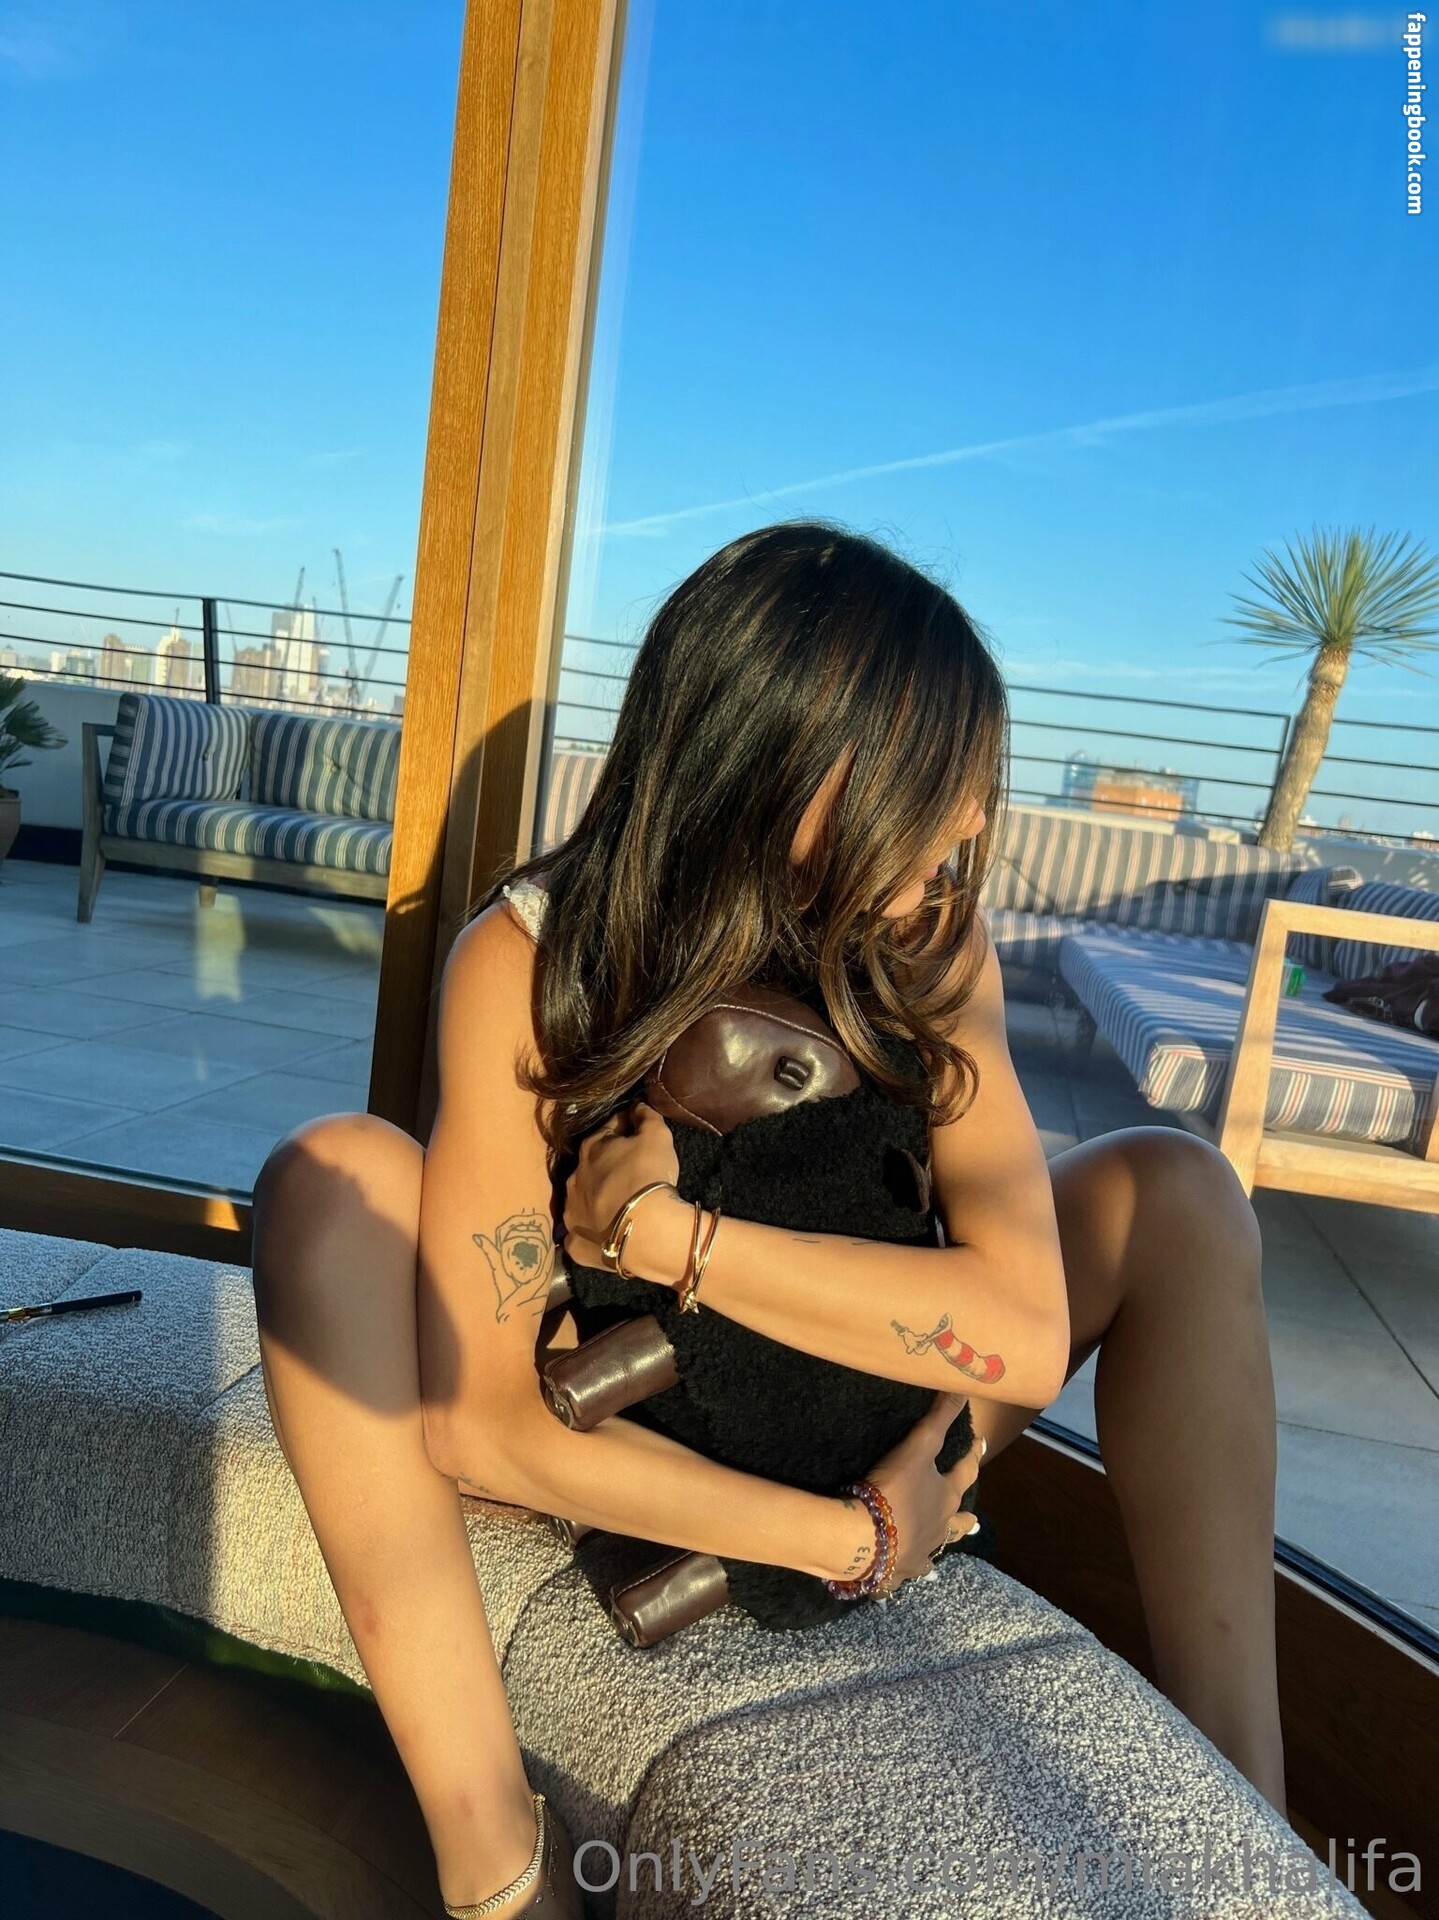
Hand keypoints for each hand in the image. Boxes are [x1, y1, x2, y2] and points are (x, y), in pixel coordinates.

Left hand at [561, 1099, 682, 1275]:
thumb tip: (638, 1104)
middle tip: (631, 1172)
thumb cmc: (648, 1176)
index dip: (625, 1128)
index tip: (638, 1130)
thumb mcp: (657, 1136)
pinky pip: (581, 1235)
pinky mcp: (576, 1244)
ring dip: (596, 1199)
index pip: (609, 1130)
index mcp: (591, 1149)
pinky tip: (606, 1235)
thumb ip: (646, 1116)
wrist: (646, 1231)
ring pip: (582, 1200)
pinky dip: (591, 1233)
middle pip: (592, 1166)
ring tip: (619, 1205)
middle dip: (607, 1166)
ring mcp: (571, 1213)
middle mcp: (574, 1179)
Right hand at [859, 1392, 982, 1591]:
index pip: (966, 1472)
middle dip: (965, 1519)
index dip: (972, 1455)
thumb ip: (938, 1418)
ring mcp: (919, 1554)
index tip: (981, 1444)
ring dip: (938, 1547)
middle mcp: (939, 1529)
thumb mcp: (918, 1447)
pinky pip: (904, 1573)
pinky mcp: (896, 1573)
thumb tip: (963, 1390)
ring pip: (934, 1551)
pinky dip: (905, 1571)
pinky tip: (900, 1576)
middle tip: (974, 1519)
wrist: (863, 1537)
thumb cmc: (894, 1488)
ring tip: (938, 1552)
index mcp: (946, 1498)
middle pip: (957, 1523)